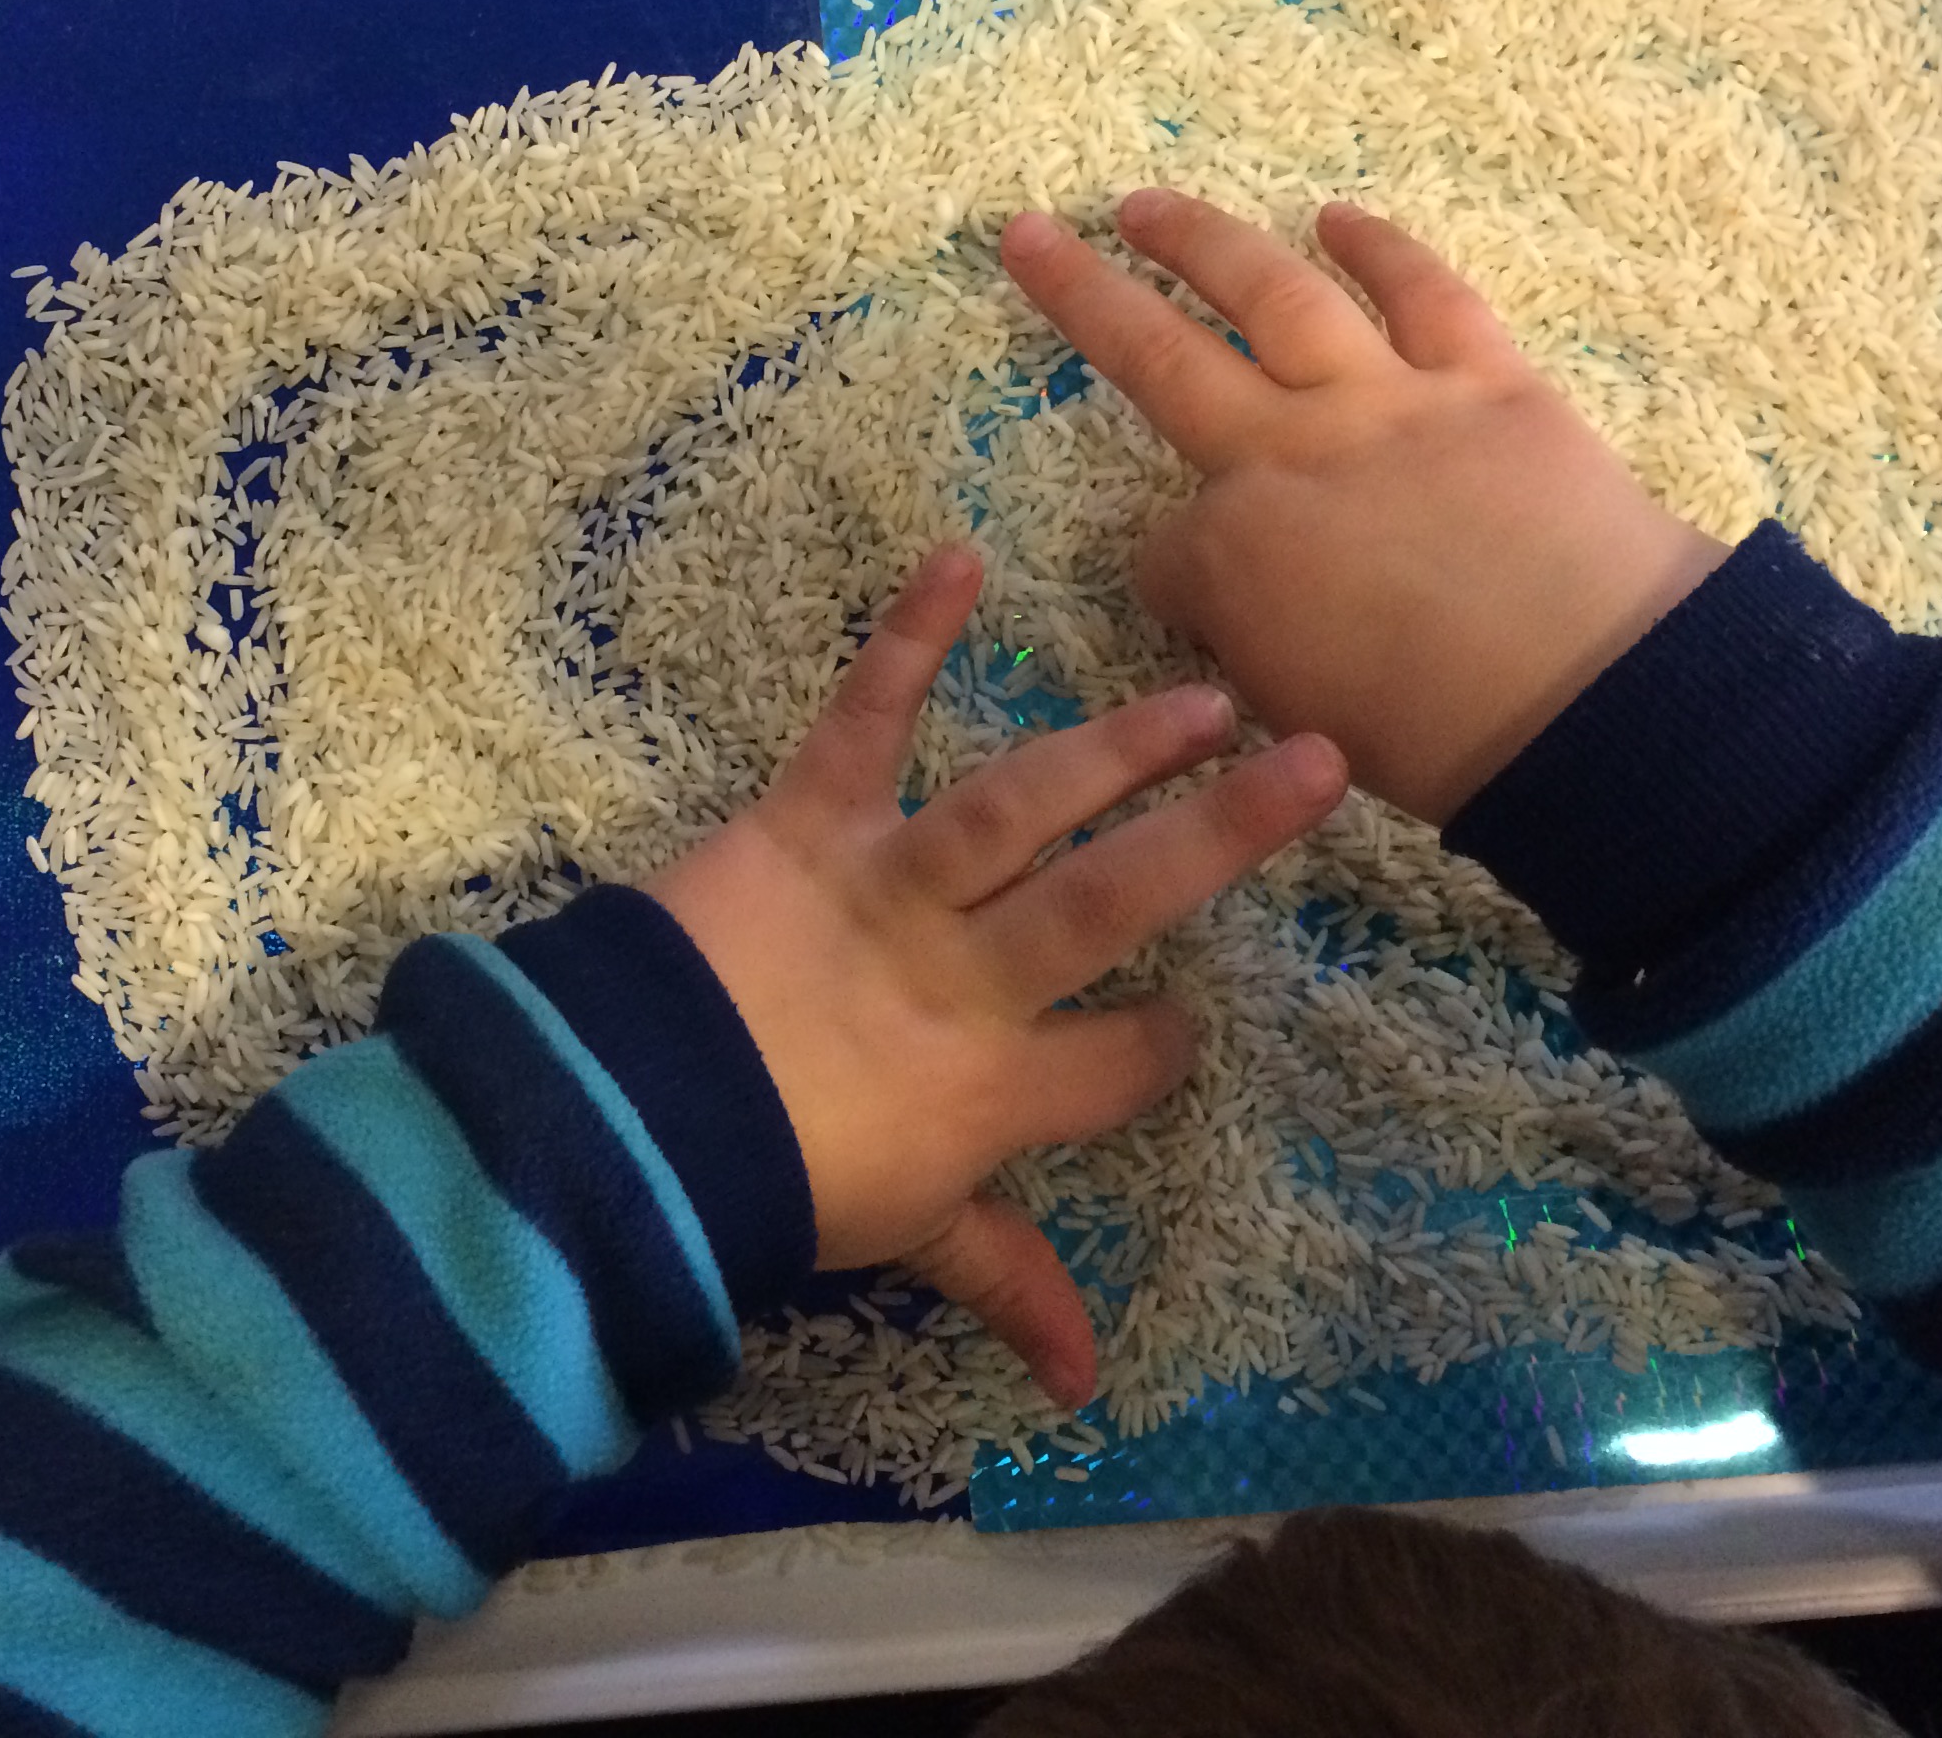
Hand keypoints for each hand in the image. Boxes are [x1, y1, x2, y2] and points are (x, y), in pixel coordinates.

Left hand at [644, 544, 1343, 1408]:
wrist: (622, 1129)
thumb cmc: (764, 1189)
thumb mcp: (900, 1245)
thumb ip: (1004, 1284)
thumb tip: (1087, 1385)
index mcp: (993, 1087)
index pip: (1119, 1067)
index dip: (1160, 1051)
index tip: (1190, 1030)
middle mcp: (965, 975)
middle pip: (1113, 902)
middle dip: (1222, 838)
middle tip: (1319, 766)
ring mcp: (888, 887)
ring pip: (1023, 806)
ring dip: (1117, 745)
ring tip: (1206, 695)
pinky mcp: (805, 823)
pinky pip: (862, 721)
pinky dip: (906, 637)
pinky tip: (959, 556)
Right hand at [1000, 191, 1727, 824]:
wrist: (1596, 700)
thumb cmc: (1443, 741)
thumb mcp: (1300, 714)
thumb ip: (1251, 642)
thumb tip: (1242, 607)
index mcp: (1232, 554)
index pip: (1166, 552)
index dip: (1178, 581)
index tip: (1208, 609)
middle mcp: (1288, 453)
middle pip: (1158, 356)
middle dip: (1083, 291)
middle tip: (1029, 231)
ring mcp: (1389, 401)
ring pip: (1277, 294)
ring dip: (1203, 239)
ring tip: (1148, 203)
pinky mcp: (1488, 379)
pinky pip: (1425, 294)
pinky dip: (1379, 248)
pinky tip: (1335, 216)